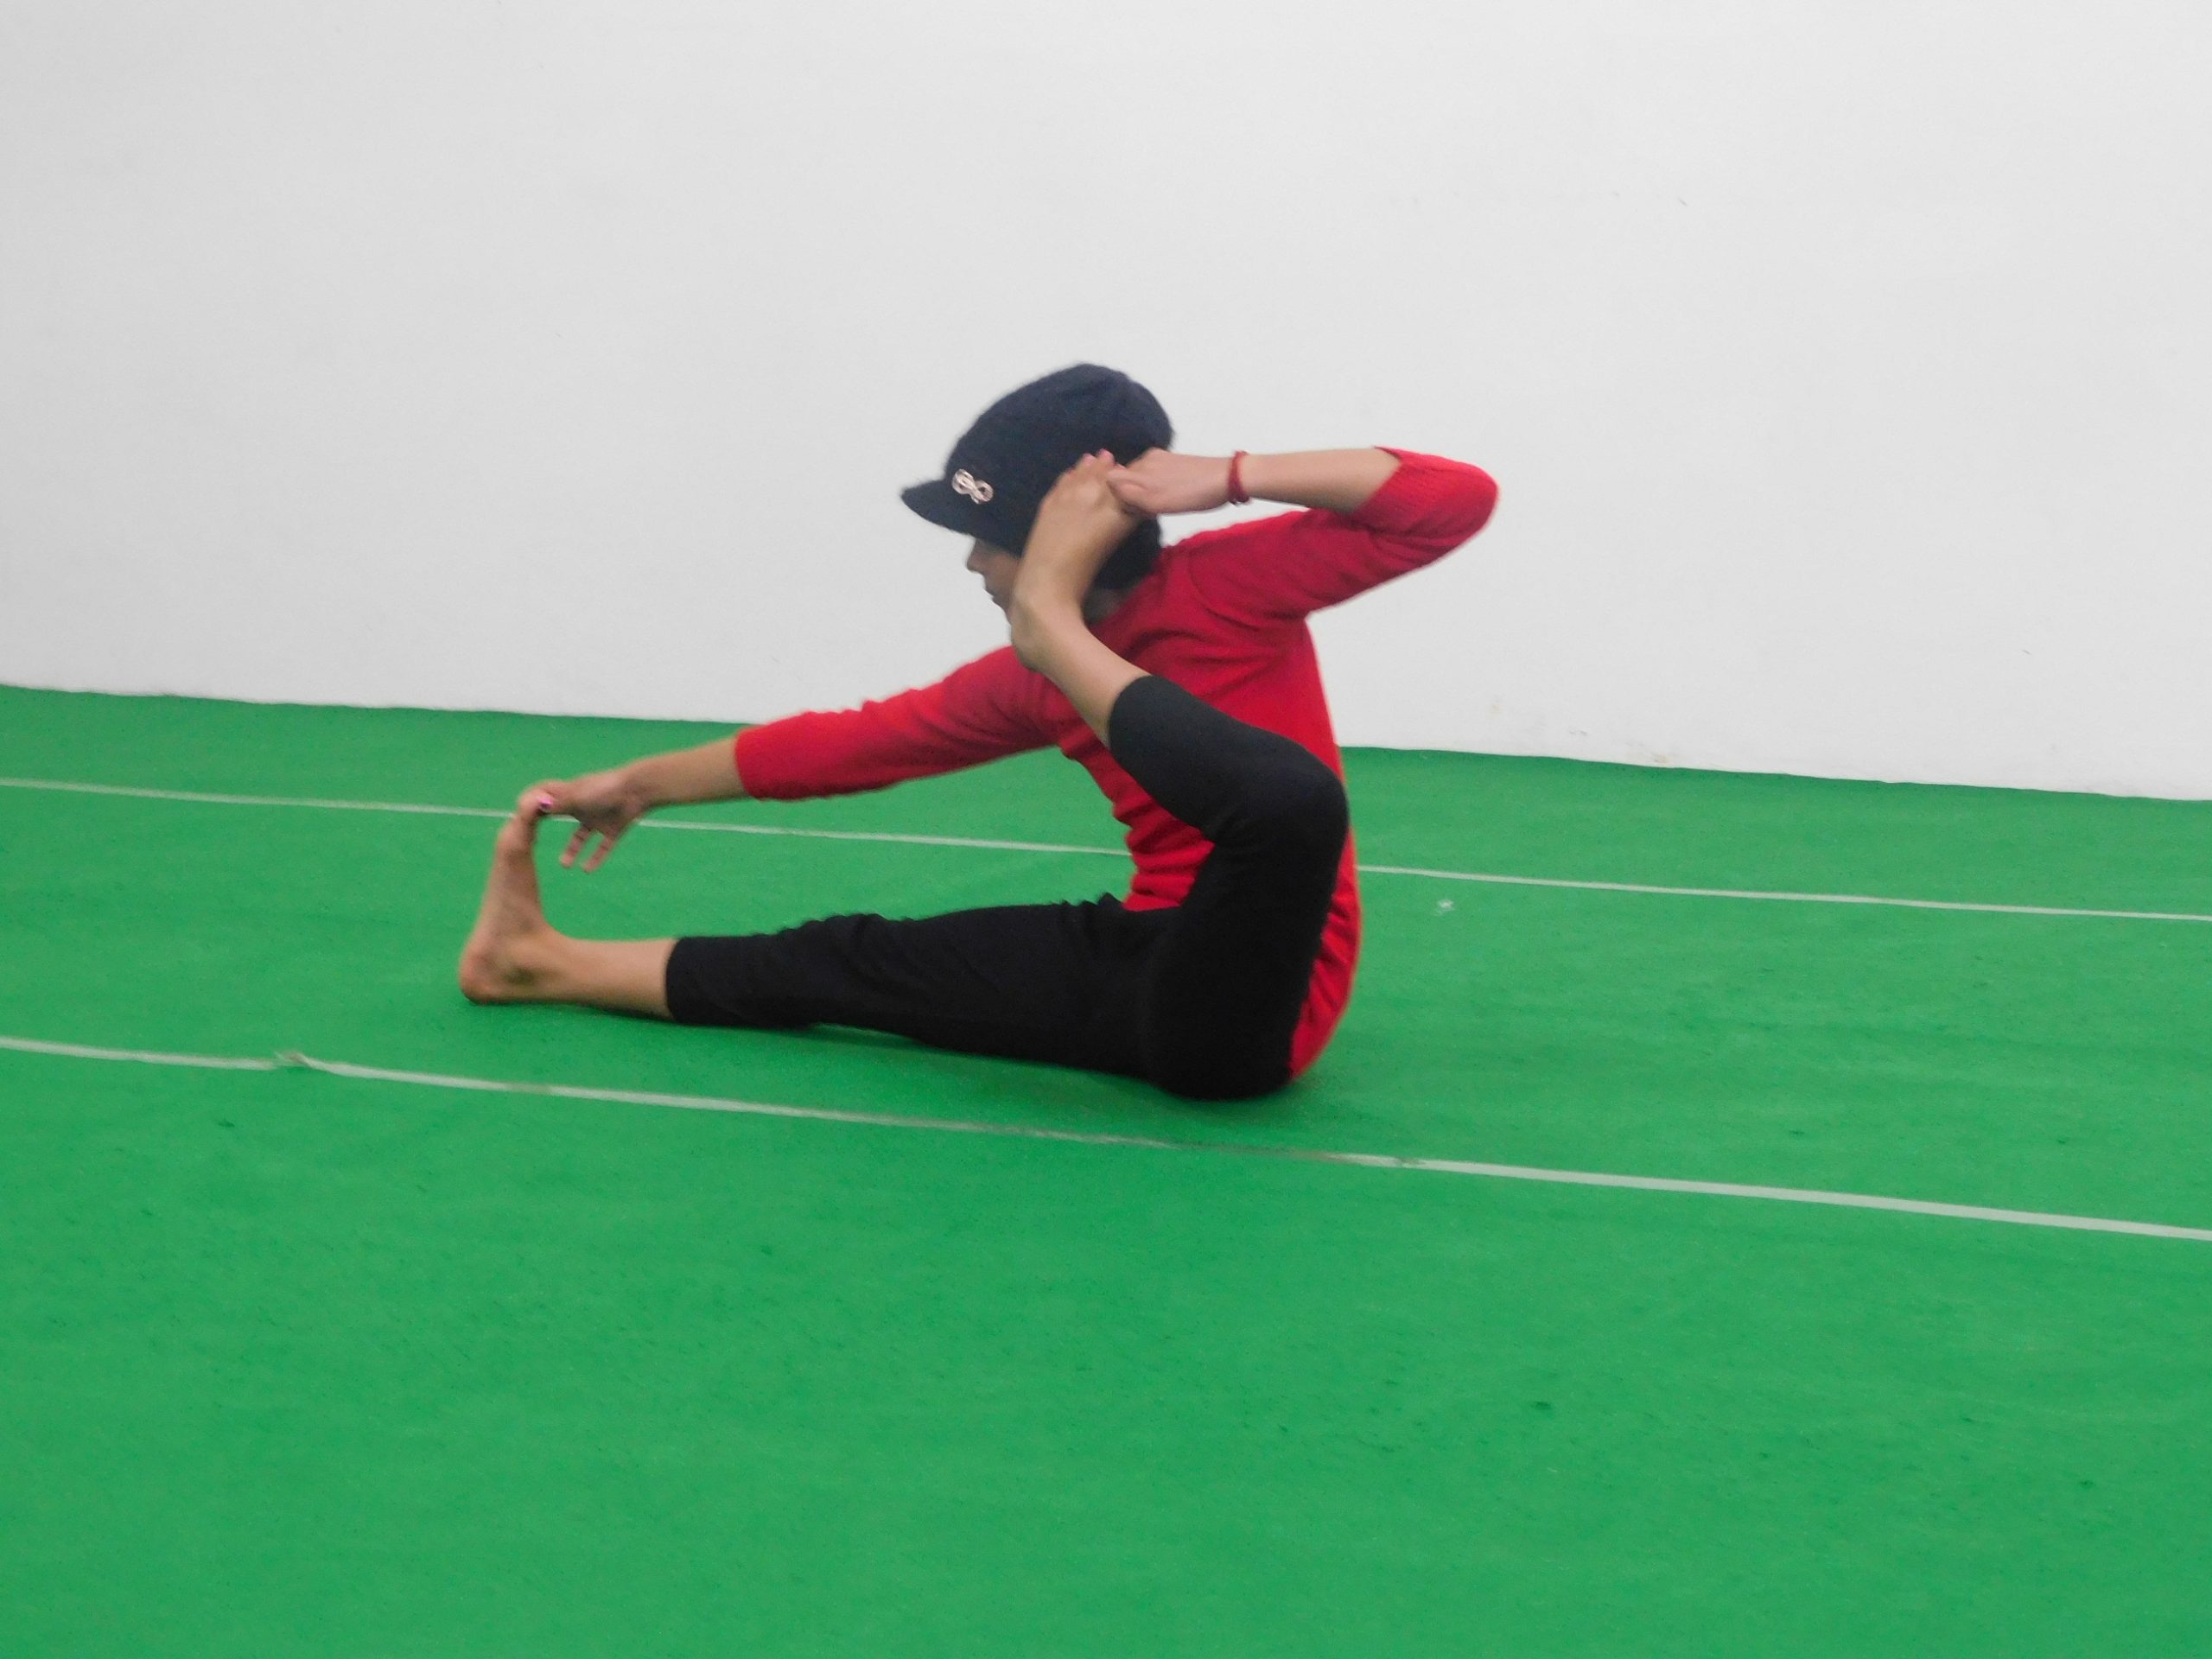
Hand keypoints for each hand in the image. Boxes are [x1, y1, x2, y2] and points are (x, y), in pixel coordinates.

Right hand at [517, 768, 651, 870]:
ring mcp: (599, 818)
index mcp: (572, 794)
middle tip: (533, 842)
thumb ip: (557, 804)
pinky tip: (586, 871)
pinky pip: (603, 847)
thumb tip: (535, 808)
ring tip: (564, 866)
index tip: (520, 819)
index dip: (535, 807)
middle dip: (548, 826)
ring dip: (573, 851)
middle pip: (562, 817)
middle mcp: (584, 806)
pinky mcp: (614, 829)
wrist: (637, 790)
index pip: (549, 800)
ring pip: (582, 837)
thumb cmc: (603, 788)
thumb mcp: (576, 796)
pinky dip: (595, 858)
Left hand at [1017, 451, 1140, 610]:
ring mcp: (1068, 496)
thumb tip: (1130, 506)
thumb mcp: (1113, 542)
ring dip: (1091, 466)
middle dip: (1111, 467)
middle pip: (1105, 473)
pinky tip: (1073, 472)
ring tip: (1098, 458)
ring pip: (1083, 473)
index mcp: (1114, 508)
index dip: (1130, 475)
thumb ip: (1123, 519)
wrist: (1048, 581)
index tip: (1134, 472)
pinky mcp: (1048, 503)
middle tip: (1114, 459)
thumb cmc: (1087, 574)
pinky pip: (1063, 481)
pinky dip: (1070, 475)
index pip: (1126, 482)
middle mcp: (1093, 495)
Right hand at [1106, 449, 1234, 515]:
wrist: (1228, 479)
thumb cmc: (1192, 494)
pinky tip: (1170, 496)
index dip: (1114, 496)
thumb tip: (1107, 487)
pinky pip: (1155, 475)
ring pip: (1140, 477)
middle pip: (1125, 478)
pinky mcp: (1176, 462)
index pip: (1111, 479)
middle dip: (1128, 494)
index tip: (1125, 511)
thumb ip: (1129, 494)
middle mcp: (1147, 459)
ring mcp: (1162, 459)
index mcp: (1140, 467)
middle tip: (1142, 512)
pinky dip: (1156, 487)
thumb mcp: (1157, 501)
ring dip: (1143, 492)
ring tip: (1157, 506)